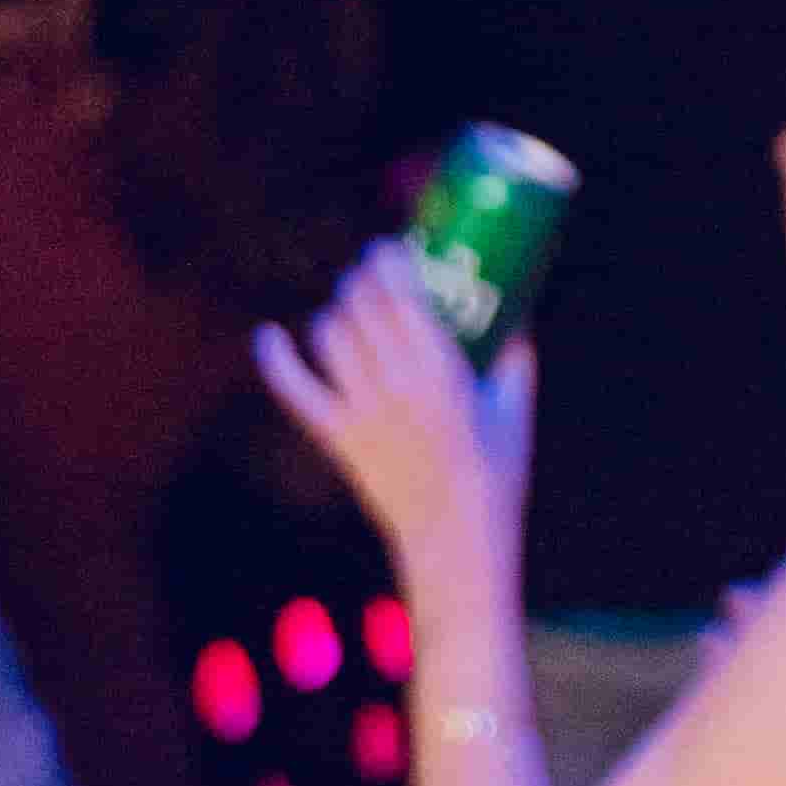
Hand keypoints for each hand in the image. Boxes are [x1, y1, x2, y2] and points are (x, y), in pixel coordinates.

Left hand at [255, 245, 532, 594]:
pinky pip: (293, 389)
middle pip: (360, 305)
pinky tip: (269, 337)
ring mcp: (361, 410)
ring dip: (336, 312)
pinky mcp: (337, 436)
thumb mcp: (514, 409)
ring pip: (329, 334)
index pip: (399, 293)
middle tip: (371, 275)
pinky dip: (275, 359)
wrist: (456, 537)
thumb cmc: (495, 473)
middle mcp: (396, 384)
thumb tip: (516, 312)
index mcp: (443, 371)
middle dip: (362, 279)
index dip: (387, 260)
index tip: (391, 249)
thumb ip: (516, 356)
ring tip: (348, 311)